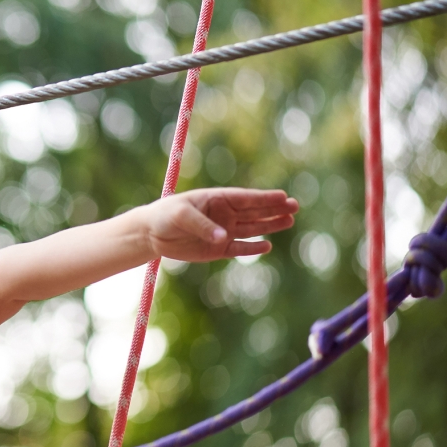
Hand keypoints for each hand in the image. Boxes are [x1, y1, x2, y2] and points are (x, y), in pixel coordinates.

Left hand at [142, 188, 297, 262]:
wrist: (151, 234)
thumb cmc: (165, 216)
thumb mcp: (181, 216)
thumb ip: (203, 225)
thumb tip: (224, 238)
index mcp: (217, 200)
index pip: (246, 199)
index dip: (264, 198)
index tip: (283, 197)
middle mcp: (224, 215)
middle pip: (255, 212)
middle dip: (274, 209)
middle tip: (295, 207)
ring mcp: (223, 232)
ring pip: (252, 229)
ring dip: (270, 226)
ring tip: (289, 221)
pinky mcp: (217, 250)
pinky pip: (239, 248)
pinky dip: (252, 248)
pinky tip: (267, 246)